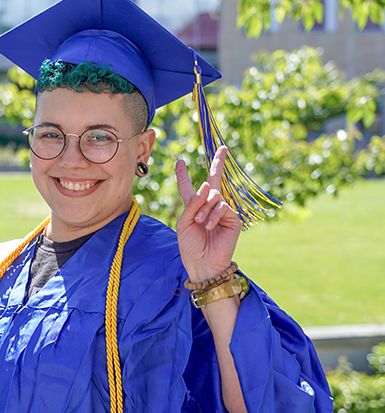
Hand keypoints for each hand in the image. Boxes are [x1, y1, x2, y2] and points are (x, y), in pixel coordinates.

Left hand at [175, 146, 241, 282]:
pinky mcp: (232, 218)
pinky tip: (209, 226)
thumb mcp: (183, 223)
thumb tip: (205, 185)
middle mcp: (208, 207)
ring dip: (204, 208)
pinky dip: (214, 215)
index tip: (179, 162)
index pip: (188, 188)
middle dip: (218, 164)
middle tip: (222, 148)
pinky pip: (223, 206)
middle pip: (213, 181)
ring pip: (213, 195)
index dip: (183, 176)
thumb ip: (192, 203)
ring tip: (200, 223)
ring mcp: (221, 211)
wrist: (203, 264)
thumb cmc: (190, 246)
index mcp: (193, 208)